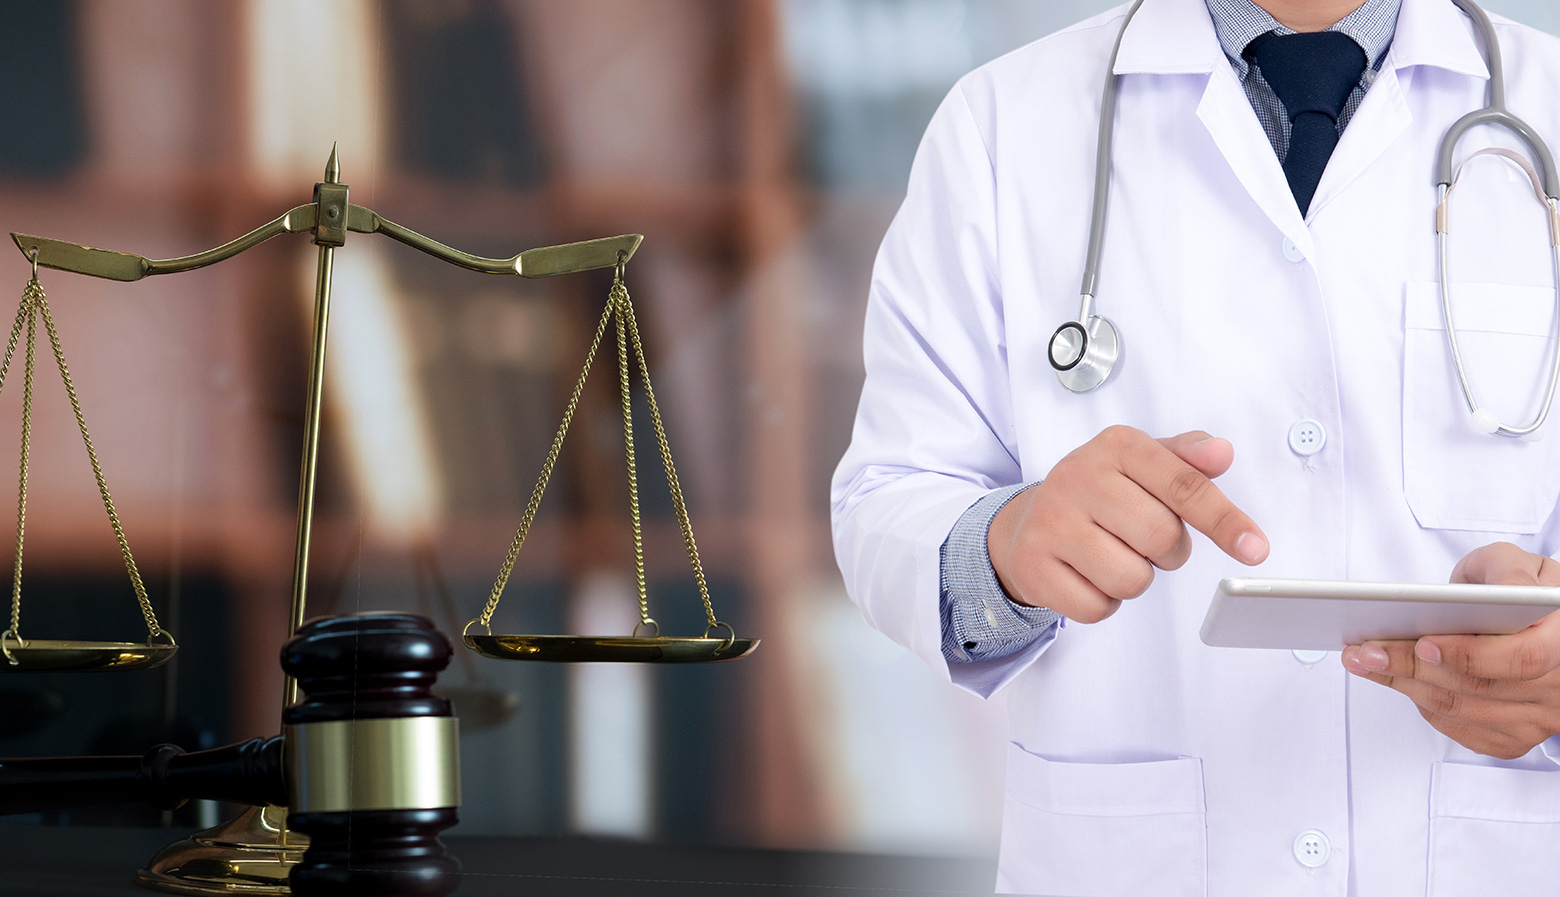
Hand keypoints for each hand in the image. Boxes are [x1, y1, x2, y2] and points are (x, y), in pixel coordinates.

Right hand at [987, 426, 1268, 623]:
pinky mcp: (1032, 564)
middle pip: (1162, 538)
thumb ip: (1187, 459)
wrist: (1026, 523)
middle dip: (1167, 552)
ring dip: (1134, 578)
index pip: (1184, 485)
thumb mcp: (1142, 464)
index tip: (1255, 549)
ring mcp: (1050, 521)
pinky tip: (1086, 574)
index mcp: (1117, 446)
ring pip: (1131, 579)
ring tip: (1112, 555)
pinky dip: (1102, 601)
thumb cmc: (1100, 494)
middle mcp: (1078, 476)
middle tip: (1144, 540)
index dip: (1224, 520)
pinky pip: (1096, 607)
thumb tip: (1221, 453)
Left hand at [1342, 542, 1559, 758]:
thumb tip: (1494, 594)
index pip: (1521, 658)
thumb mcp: (1514, 564)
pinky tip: (1394, 679)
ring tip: (1364, 661)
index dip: (1469, 655)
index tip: (1423, 643)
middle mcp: (1556, 686)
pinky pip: (1457, 726)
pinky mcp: (1512, 737)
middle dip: (1411, 668)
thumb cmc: (1516, 587)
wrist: (1524, 617)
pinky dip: (1419, 702)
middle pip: (1477, 688)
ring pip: (1459, 709)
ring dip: (1403, 685)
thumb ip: (1506, 573)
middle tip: (1366, 650)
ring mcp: (1537, 717)